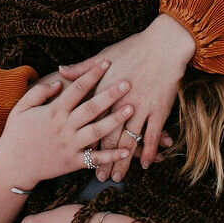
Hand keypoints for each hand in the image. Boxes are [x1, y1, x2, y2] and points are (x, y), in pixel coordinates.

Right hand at [0, 62, 134, 186]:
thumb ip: (39, 92)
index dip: (92, 75)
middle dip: (111, 94)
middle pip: (92, 108)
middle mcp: (65, 127)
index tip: (107, 63)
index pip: (77, 89)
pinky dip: (111, 155)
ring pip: (97, 131)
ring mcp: (70, 146)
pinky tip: (126, 150)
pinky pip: (95, 159)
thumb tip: (59, 81)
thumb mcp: (20, 108)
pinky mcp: (73, 162)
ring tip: (131, 109)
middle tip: (128, 82)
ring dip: (115, 120)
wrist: (12, 167)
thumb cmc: (16, 134)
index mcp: (53, 112)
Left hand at [57, 15, 194, 167]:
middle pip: (107, 138)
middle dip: (102, 160)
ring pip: (128, 142)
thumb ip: (82, 68)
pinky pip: (152, 136)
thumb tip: (60, 71)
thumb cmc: (133, 48)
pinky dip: (149, 151)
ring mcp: (140, 108)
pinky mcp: (158, 110)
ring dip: (123, 162)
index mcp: (103, 91)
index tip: (77, 154)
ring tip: (117, 177)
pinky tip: (146, 164)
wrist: (164, 45)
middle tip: (99, 176)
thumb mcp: (104, 55)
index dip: (83, 140)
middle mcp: (119, 104)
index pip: (89, 121)